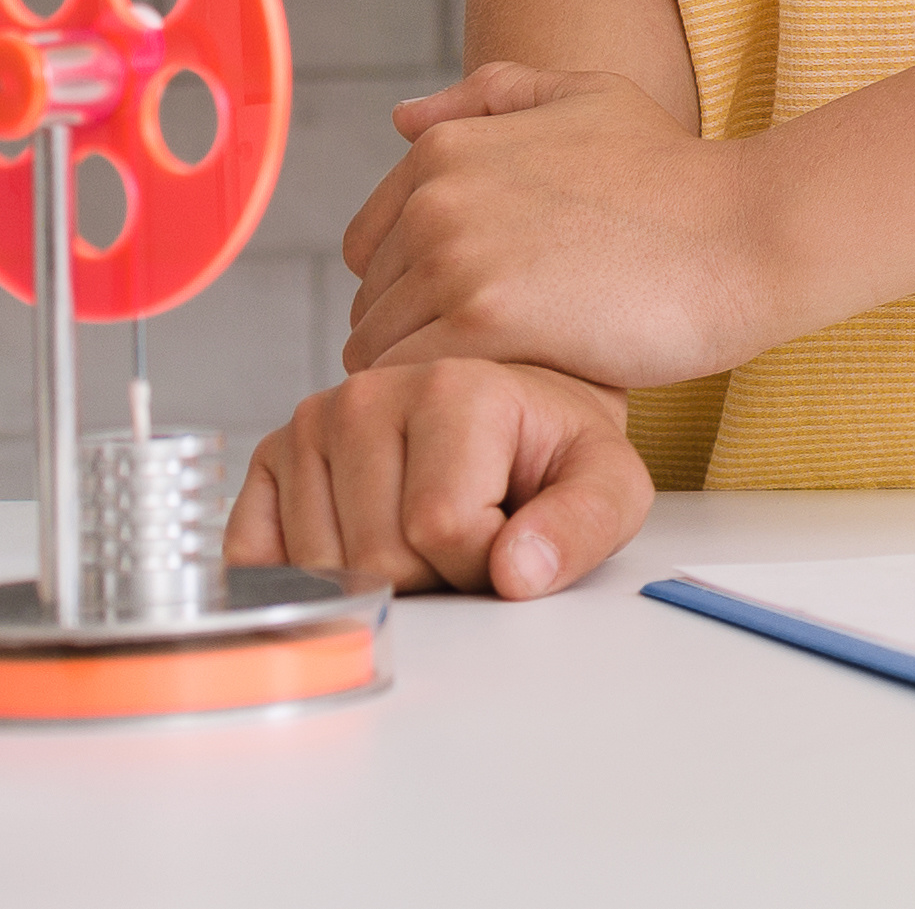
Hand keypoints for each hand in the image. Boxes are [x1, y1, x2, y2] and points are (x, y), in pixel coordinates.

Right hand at [228, 360, 650, 597]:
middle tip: (466, 527)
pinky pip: (261, 556)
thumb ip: (584, 524)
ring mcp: (311, 424)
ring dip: (376, 573)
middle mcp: (368, 394)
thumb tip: (516, 570)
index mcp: (454, 386)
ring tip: (423, 524)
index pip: (443, 528)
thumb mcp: (608, 483)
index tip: (510, 526)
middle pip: (377, 556)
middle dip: (430, 571)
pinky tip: (362, 534)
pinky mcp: (269, 459)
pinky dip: (309, 572)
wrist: (506, 420)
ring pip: (320, 566)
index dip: (482, 559)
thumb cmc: (549, 452)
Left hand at [343, 63, 792, 392]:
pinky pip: (419, 380)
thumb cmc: (679, 176)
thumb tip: (402, 116)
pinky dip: (454, 395)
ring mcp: (455, 259)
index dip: (423, 288)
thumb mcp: (592, 99)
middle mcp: (436, 198)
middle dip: (426, 333)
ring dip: (436, 371)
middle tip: (508, 349)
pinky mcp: (484, 321)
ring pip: (385, 351)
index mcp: (445, 150)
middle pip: (373, 305)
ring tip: (509, 372)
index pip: (369, 251)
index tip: (490, 305)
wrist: (751, 231)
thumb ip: (493, 96)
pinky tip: (513, 388)